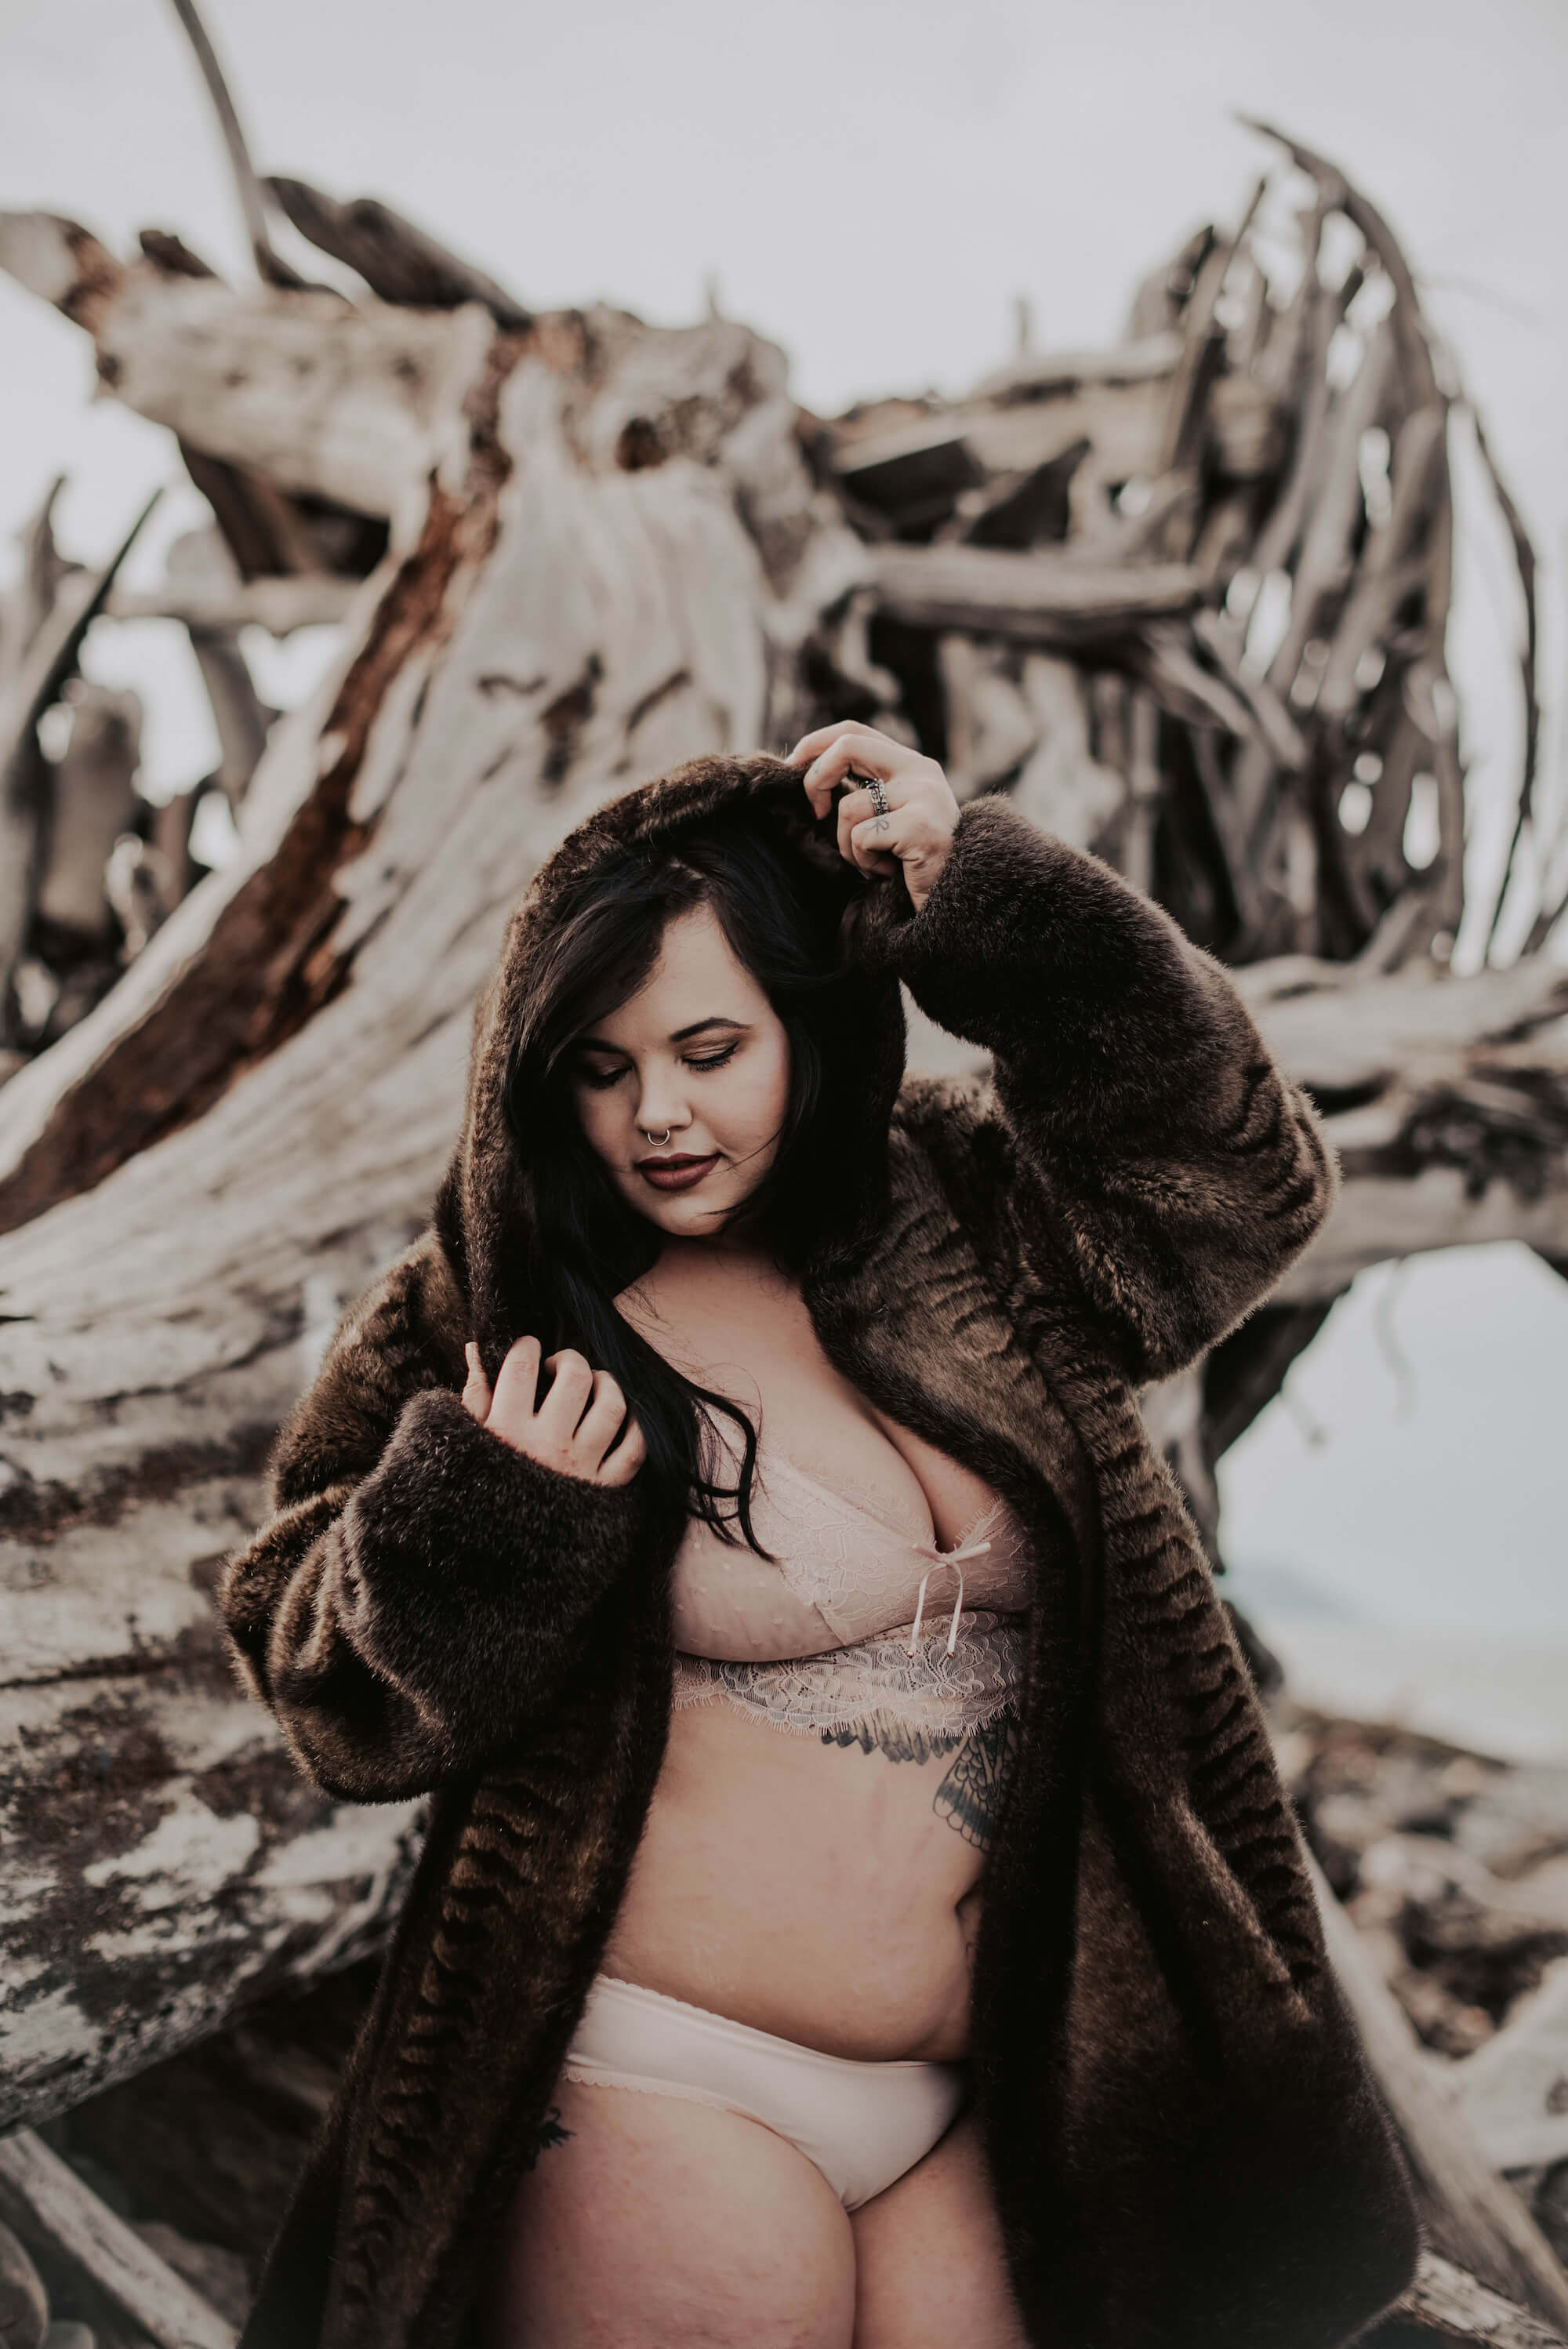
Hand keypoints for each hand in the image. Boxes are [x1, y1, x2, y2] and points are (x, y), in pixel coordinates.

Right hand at [463, 1338, 645, 1487]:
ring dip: (606, 1384)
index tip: (528, 1350)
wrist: (493, 1563)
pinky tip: (622, 1415)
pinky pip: (635, 1448)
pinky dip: (636, 1426)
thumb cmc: (476, 1493)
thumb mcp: (467, 1443)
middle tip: (560, 1367)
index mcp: (506, 1430)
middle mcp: (546, 1445)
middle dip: (570, 1360)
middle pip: (575, 1378)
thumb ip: (475, 1395)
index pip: (523, 1366)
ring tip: (593, 1384)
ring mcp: (579, 1467)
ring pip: (611, 1405)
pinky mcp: (603, 1490)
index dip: (527, 1346)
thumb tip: (476, 1349)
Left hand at [787, 720, 959, 912]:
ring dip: (848, 846)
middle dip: (816, 778)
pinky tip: (891, 873)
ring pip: (849, 807)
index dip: (815, 744)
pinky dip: (865, 862)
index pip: (854, 731)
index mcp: (911, 763)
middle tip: (815, 812)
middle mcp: (921, 770)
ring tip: (876, 862)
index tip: (792, 767)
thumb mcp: (890, 815)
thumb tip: (809, 776)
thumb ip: (865, 791)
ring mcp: (923, 796)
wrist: (955, 899)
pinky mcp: (920, 826)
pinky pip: (862, 838)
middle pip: (848, 746)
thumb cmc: (913, 862)